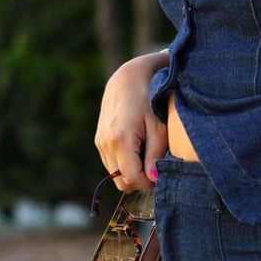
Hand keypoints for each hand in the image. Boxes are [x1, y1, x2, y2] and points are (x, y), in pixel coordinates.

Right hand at [95, 54, 169, 190]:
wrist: (129, 78)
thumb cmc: (150, 100)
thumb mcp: (159, 127)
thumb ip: (155, 155)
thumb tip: (152, 179)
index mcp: (120, 139)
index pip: (132, 178)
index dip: (149, 182)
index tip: (160, 172)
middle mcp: (105, 143)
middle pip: (121, 181)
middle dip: (139, 179)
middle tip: (154, 164)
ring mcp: (100, 142)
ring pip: (115, 174)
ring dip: (131, 171)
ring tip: (146, 151)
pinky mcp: (99, 140)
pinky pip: (112, 163)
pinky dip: (125, 162)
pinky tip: (137, 146)